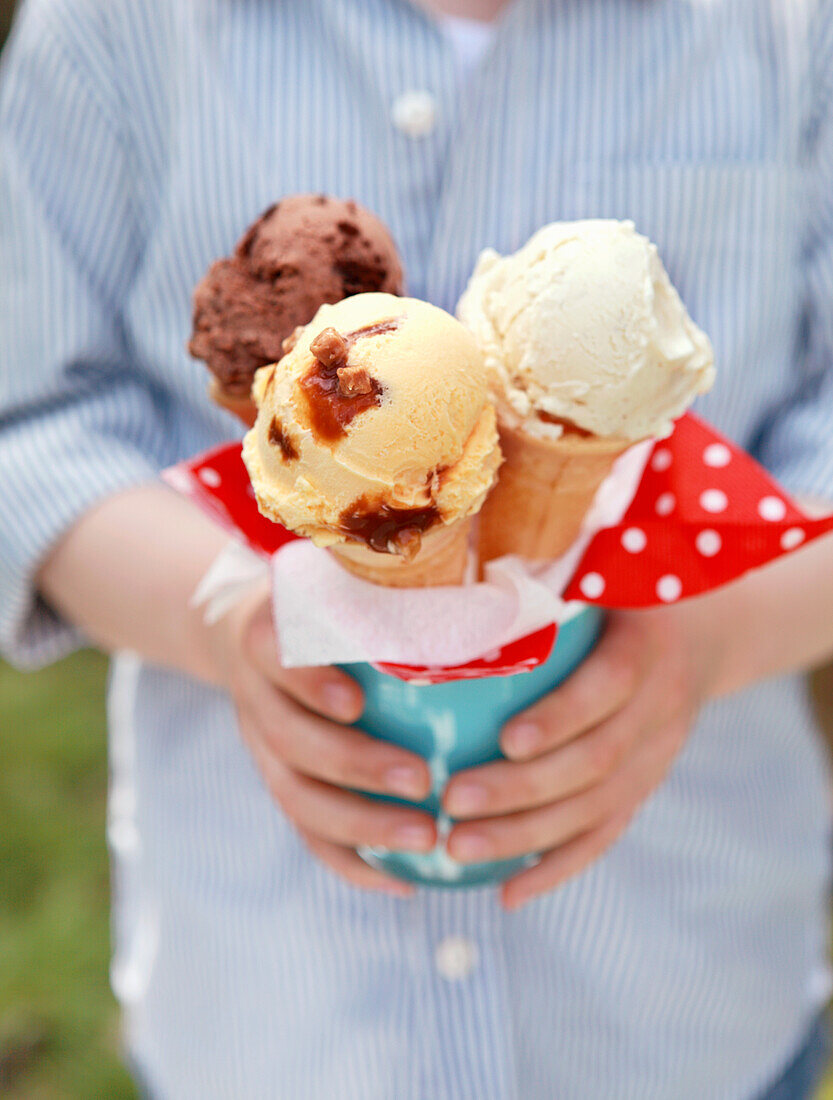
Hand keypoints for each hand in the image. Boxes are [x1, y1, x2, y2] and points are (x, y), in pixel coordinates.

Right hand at [211, 588, 434, 896]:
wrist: (248, 635)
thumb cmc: (323, 600)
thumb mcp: (335, 577)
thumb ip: (383, 585)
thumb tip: (489, 585)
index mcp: (267, 637)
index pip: (276, 659)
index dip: (309, 684)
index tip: (356, 703)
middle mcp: (256, 696)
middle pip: (290, 742)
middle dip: (354, 767)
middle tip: (421, 781)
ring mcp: (260, 747)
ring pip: (298, 799)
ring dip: (360, 827)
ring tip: (426, 841)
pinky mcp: (277, 784)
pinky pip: (307, 834)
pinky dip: (353, 863)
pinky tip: (405, 883)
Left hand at [443, 604, 725, 909]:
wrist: (700, 637)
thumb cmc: (619, 599)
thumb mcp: (599, 576)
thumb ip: (545, 585)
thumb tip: (453, 592)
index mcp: (646, 648)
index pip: (608, 689)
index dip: (562, 718)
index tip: (505, 738)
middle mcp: (659, 709)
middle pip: (595, 762)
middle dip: (522, 789)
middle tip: (452, 802)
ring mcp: (657, 757)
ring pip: (595, 810)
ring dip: (526, 837)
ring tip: (459, 849)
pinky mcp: (645, 789)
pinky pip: (604, 837)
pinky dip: (556, 869)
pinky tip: (507, 893)